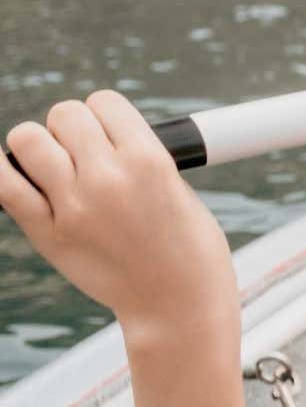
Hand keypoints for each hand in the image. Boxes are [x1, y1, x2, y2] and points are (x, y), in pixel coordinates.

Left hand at [0, 91, 237, 340]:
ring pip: (28, 139)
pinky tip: (17, 174)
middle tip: (82, 154)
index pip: (105, 102)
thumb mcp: (177, 189)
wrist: (177, 304)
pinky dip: (4, 172)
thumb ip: (137, 158)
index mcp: (149, 160)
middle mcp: (108, 177)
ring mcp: (74, 206)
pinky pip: (3, 185)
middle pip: (64, 115)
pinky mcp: (47, 233)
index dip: (105, 115)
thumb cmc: (187, 248)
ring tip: (54, 167)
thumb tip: (94, 134)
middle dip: (71, 128)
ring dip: (38, 146)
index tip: (109, 134)